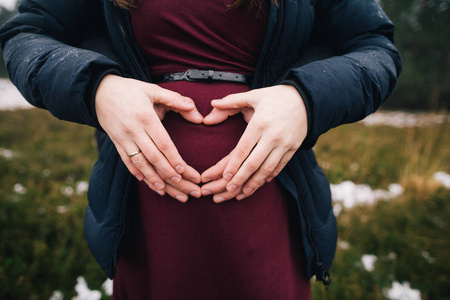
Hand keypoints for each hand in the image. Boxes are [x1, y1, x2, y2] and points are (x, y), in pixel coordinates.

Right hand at [95, 74, 202, 201]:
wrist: (98, 91)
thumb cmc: (131, 90)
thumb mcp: (154, 90)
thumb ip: (176, 100)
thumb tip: (197, 113)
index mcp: (145, 117)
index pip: (162, 142)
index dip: (173, 158)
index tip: (184, 171)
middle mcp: (133, 130)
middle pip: (153, 157)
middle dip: (169, 174)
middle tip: (184, 187)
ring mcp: (123, 138)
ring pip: (140, 164)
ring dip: (154, 180)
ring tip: (167, 192)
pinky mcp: (116, 143)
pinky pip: (127, 162)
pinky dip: (137, 173)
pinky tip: (148, 183)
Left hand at [201, 85, 306, 201]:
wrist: (307, 98)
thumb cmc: (275, 97)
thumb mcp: (253, 95)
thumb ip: (231, 101)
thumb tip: (212, 104)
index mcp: (260, 123)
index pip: (243, 149)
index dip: (233, 165)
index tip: (224, 177)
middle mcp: (273, 136)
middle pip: (254, 163)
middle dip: (240, 178)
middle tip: (228, 190)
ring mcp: (285, 144)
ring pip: (268, 169)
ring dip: (254, 183)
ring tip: (242, 192)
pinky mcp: (293, 148)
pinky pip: (280, 166)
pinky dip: (269, 176)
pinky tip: (260, 183)